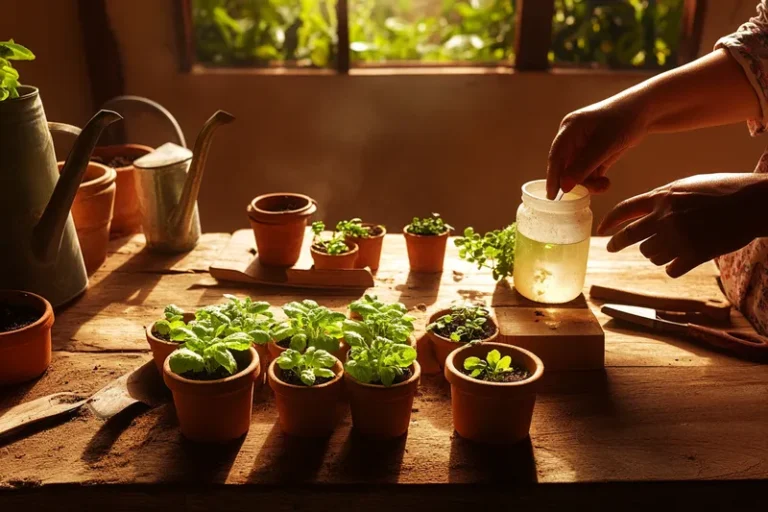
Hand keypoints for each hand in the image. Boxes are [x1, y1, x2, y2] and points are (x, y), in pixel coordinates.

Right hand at [546, 95, 647, 199]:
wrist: (646, 111)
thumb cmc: (625, 120)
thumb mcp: (605, 144)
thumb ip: (583, 166)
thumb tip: (564, 187)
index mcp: (569, 129)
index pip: (556, 156)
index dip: (553, 177)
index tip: (552, 197)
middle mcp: (573, 137)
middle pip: (567, 166)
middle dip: (578, 181)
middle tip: (595, 189)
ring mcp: (583, 145)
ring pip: (578, 172)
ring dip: (589, 182)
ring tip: (605, 184)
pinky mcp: (594, 153)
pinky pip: (588, 171)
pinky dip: (595, 179)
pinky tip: (606, 182)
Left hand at [597, 173, 767, 276]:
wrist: (753, 202)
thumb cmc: (724, 191)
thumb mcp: (687, 186)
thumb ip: (664, 198)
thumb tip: (644, 211)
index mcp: (662, 197)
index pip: (625, 209)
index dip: (609, 220)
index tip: (601, 228)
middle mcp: (665, 217)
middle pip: (629, 236)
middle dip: (617, 243)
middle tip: (611, 247)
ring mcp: (678, 236)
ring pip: (650, 255)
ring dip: (657, 254)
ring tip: (674, 246)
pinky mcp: (693, 254)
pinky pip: (670, 269)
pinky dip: (675, 267)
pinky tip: (684, 260)